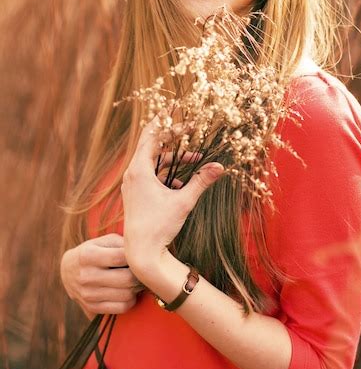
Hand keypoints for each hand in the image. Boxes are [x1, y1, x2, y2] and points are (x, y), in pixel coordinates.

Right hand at [60, 233, 142, 317]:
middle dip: (140, 275)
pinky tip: (129, 291)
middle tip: (144, 270)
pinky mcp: (92, 308)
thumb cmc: (93, 251)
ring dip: (137, 288)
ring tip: (137, 280)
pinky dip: (131, 300)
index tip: (141, 255)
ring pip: (127, 295)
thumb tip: (143, 251)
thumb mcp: (103, 241)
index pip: (122, 257)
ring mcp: (88, 294)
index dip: (136, 256)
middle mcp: (86, 276)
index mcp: (89, 255)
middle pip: (127, 279)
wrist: (68, 271)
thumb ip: (122, 243)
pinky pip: (122, 308)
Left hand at [121, 118, 223, 280]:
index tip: (182, 114)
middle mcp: (132, 173)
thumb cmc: (159, 227)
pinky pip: (151, 174)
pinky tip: (182, 184)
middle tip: (190, 128)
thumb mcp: (183, 202)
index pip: (153, 135)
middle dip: (173, 137)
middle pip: (152, 144)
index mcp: (139, 169)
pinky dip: (166, 173)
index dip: (169, 123)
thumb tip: (220, 167)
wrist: (141, 254)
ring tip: (195, 160)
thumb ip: (201, 181)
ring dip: (173, 158)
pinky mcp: (135, 192)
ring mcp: (132, 183)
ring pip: (153, 160)